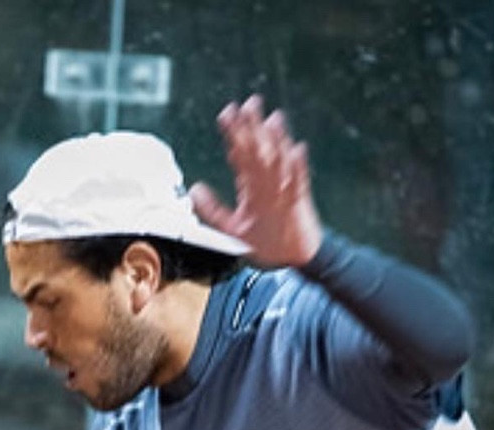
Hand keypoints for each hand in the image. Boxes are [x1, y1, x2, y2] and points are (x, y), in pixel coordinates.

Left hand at [189, 96, 323, 269]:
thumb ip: (213, 209)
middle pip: (260, 151)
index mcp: (252, 187)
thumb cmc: (266, 244)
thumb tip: (194, 190)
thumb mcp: (232, 228)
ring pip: (280, 162)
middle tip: (248, 105)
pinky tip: (297, 150)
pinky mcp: (298, 203)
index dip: (234, 134)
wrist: (293, 260)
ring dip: (277, 141)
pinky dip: (298, 168)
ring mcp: (284, 191)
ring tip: (273, 120)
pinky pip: (299, 183)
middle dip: (254, 128)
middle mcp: (267, 184)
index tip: (226, 115)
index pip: (241, 155)